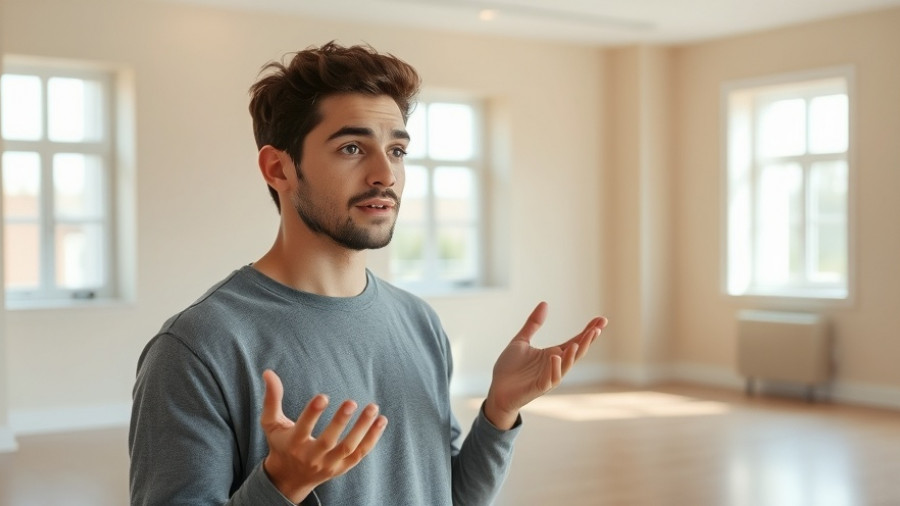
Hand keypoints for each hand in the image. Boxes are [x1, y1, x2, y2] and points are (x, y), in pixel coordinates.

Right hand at [259, 370, 387, 502]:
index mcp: (294, 444)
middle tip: (351, 402)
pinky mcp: (342, 468)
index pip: (303, 428)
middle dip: (340, 422)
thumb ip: (271, 399)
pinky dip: (372, 438)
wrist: (290, 478)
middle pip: (328, 441)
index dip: (312, 413)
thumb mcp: (271, 424)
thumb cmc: (282, 444)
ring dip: (362, 429)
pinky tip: (381, 421)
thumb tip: (268, 372)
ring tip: (373, 407)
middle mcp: (312, 456)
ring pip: (348, 447)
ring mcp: (329, 464)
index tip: (323, 396)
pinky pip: (360, 453)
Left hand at [484, 302, 606, 428]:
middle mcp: (555, 365)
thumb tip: (545, 303)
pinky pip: (550, 378)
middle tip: (599, 327)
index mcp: (553, 354)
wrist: (497, 390)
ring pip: (566, 366)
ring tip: (578, 342)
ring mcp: (549, 377)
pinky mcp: (539, 387)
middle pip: (576, 352)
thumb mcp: (521, 340)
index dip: (588, 331)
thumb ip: (533, 324)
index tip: (602, 319)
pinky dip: (554, 367)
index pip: (576, 341)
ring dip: (573, 355)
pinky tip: (555, 355)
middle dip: (588, 341)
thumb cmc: (509, 368)